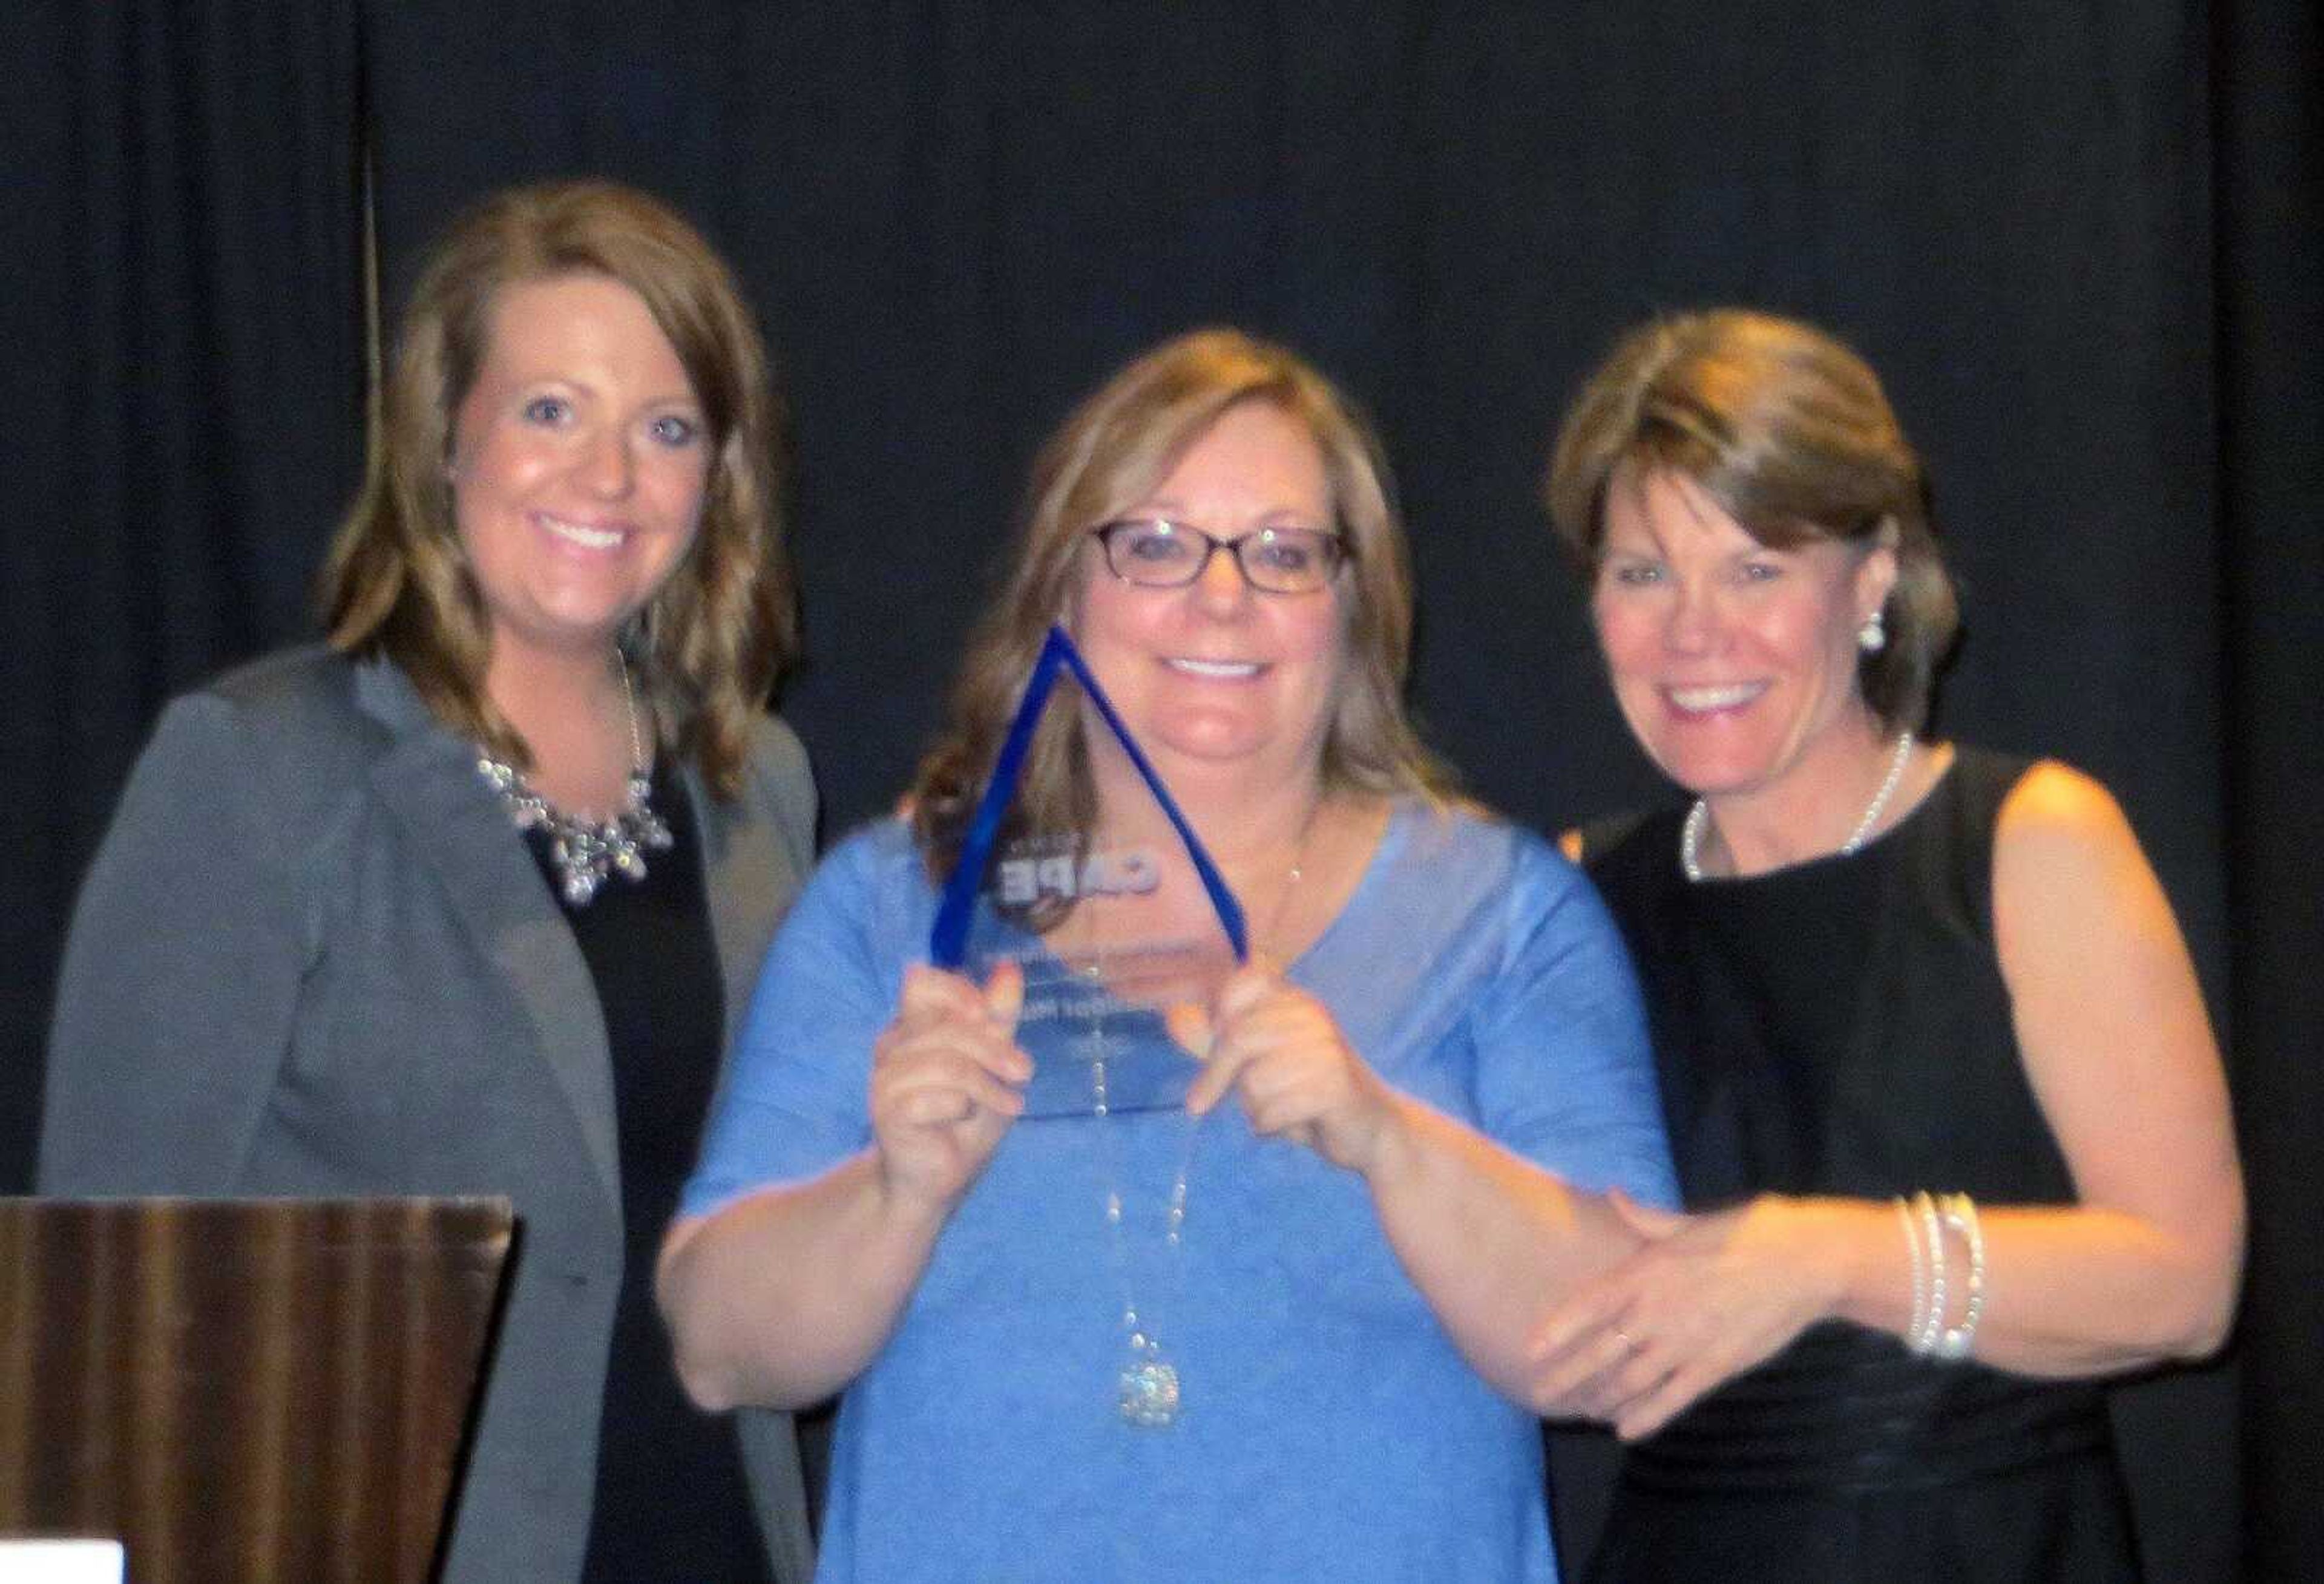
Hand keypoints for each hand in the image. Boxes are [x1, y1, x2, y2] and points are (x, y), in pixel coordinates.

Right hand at [869, 962, 1028, 1214]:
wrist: (941, 1179)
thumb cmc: (965, 1121)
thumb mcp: (992, 1065)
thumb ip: (997, 1020)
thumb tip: (1009, 969)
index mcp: (913, 1027)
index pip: (921, 983)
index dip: (956, 991)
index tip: (989, 1015)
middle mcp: (892, 1047)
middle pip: (948, 1026)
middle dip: (995, 1048)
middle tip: (1025, 1072)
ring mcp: (885, 1079)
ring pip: (947, 1062)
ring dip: (986, 1086)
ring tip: (1009, 1107)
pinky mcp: (887, 1112)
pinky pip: (937, 1097)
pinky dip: (963, 1109)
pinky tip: (966, 1122)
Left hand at [1169, 962, 1395, 1172]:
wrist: (1376, 1131)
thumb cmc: (1309, 1094)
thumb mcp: (1261, 1063)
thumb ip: (1219, 1041)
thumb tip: (1172, 1017)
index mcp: (1295, 1000)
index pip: (1243, 982)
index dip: (1220, 1013)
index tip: (1216, 1044)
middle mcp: (1312, 1016)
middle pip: (1237, 1038)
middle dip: (1215, 1078)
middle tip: (1198, 1104)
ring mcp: (1326, 1049)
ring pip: (1253, 1082)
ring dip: (1255, 1107)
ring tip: (1279, 1108)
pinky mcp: (1334, 1086)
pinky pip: (1273, 1111)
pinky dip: (1271, 1126)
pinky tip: (1295, 1123)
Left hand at [1524, 1191, 1847, 1437]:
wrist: (1803, 1261)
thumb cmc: (1745, 1233)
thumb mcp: (1687, 1222)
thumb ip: (1644, 1218)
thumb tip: (1613, 1194)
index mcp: (1646, 1272)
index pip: (1587, 1306)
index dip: (1556, 1331)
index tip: (1530, 1350)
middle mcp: (1658, 1311)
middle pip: (1599, 1352)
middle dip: (1566, 1376)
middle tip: (1539, 1393)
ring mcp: (1685, 1342)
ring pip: (1630, 1381)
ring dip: (1601, 1400)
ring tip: (1580, 1412)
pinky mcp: (1715, 1366)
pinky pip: (1671, 1399)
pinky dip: (1646, 1417)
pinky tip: (1625, 1430)